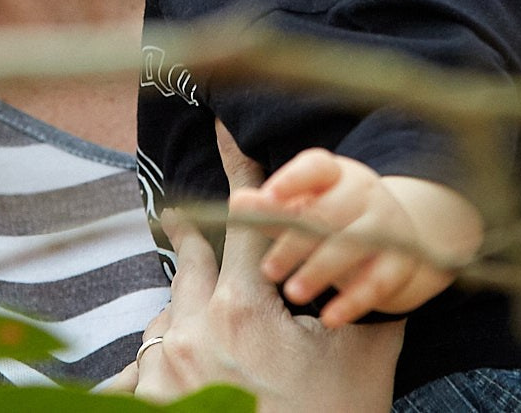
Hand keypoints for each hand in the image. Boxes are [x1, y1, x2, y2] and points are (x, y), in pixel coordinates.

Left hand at [123, 126, 401, 411]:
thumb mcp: (361, 359)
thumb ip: (364, 299)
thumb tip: (387, 261)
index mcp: (243, 309)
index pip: (244, 222)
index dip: (243, 179)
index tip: (224, 135)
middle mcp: (191, 331)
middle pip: (189, 262)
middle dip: (192, 235)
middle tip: (179, 213)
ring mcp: (163, 374)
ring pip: (165, 314)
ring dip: (180, 304)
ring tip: (184, 299)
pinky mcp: (150, 405)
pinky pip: (133, 374)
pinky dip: (146, 363)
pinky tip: (135, 363)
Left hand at [235, 148, 473, 326]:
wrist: (396, 238)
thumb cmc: (333, 220)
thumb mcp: (302, 209)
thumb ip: (270, 210)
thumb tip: (236, 203)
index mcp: (334, 174)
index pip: (315, 167)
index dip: (293, 180)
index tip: (269, 197)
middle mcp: (364, 193)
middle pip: (329, 212)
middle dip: (296, 241)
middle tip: (268, 271)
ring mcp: (387, 224)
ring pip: (354, 244)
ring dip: (321, 269)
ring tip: (293, 293)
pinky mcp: (403, 259)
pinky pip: (379, 280)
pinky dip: (354, 301)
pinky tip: (330, 318)